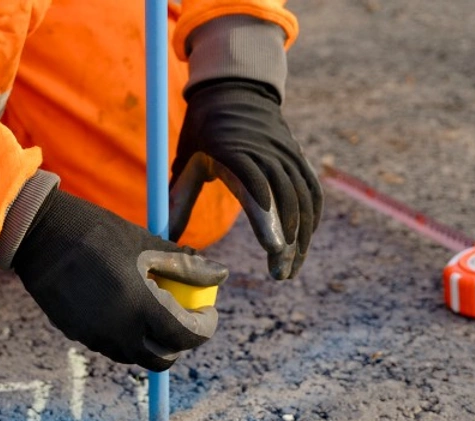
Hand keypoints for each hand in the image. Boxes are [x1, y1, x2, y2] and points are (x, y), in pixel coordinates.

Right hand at [12, 189, 228, 371]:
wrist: (41, 233)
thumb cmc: (98, 232)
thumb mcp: (146, 244)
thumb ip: (185, 265)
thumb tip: (220, 274)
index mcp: (140, 306)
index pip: (186, 335)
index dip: (205, 327)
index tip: (208, 312)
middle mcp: (118, 330)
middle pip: (162, 358)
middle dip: (179, 343)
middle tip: (183, 318)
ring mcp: (94, 336)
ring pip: (135, 355)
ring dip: (152, 341)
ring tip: (153, 310)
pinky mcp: (76, 334)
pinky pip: (111, 345)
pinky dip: (126, 335)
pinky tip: (124, 307)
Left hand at [170, 79, 322, 279]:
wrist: (234, 91)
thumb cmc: (203, 131)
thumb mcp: (185, 162)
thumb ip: (177, 202)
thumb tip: (162, 240)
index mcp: (232, 153)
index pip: (255, 188)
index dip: (266, 219)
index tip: (273, 249)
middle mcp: (264, 152)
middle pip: (285, 200)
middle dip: (288, 241)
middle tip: (281, 275)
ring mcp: (286, 154)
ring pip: (303, 200)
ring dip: (301, 237)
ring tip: (290, 269)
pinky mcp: (298, 157)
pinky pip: (312, 190)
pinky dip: (312, 218)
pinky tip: (303, 243)